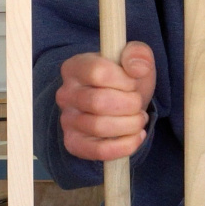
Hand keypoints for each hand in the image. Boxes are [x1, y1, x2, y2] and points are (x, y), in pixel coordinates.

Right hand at [56, 41, 155, 160]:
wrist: (121, 105)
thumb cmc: (125, 81)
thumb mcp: (135, 60)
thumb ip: (138, 54)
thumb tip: (136, 67)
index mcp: (75, 67)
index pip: (98, 72)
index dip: (124, 80)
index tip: (132, 83)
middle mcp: (65, 94)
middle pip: (99, 102)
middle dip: (130, 104)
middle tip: (138, 103)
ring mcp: (66, 120)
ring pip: (99, 127)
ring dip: (130, 124)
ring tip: (138, 118)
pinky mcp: (74, 143)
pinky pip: (99, 151)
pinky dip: (125, 145)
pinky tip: (137, 136)